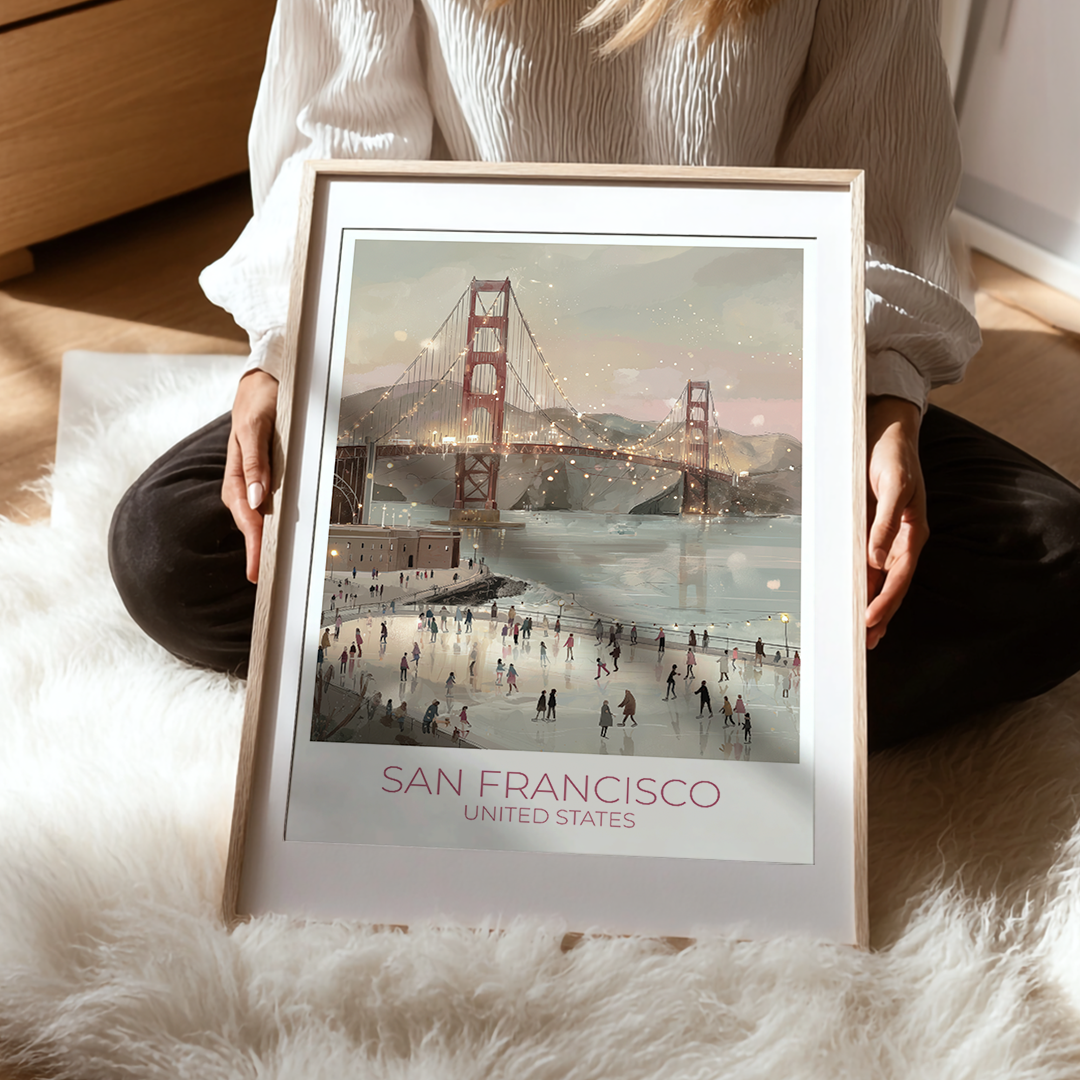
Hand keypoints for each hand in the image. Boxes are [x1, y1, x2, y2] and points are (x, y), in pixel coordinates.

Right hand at [222, 369, 278, 583]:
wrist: (263, 382)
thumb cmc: (258, 400)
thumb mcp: (256, 425)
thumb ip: (254, 460)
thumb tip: (257, 498)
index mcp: (237, 473)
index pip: (246, 516)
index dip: (252, 544)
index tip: (256, 569)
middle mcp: (245, 482)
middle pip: (250, 523)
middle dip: (257, 551)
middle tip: (265, 581)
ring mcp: (255, 481)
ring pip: (258, 517)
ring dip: (263, 541)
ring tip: (271, 569)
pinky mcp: (266, 478)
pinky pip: (269, 506)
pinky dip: (272, 524)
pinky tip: (279, 538)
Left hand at [865, 396, 928, 648]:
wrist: (886, 430)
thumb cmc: (892, 455)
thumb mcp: (893, 483)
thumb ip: (887, 520)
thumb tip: (876, 558)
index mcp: (913, 533)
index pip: (899, 577)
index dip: (886, 601)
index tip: (870, 622)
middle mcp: (901, 541)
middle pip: (891, 586)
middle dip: (879, 615)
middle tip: (864, 644)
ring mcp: (887, 537)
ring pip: (879, 580)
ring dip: (871, 606)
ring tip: (861, 636)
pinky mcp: (872, 530)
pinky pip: (867, 565)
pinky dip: (862, 585)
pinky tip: (853, 600)